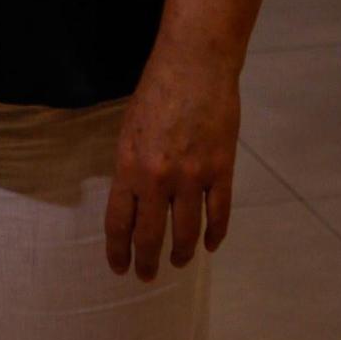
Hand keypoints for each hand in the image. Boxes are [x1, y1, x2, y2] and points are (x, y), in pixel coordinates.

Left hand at [103, 41, 239, 279]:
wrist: (195, 64)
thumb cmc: (156, 90)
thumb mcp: (129, 129)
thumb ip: (130, 167)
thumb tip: (134, 201)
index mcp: (129, 166)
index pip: (119, 223)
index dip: (118, 251)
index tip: (119, 267)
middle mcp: (158, 178)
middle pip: (151, 236)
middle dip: (147, 262)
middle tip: (146, 276)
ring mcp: (193, 177)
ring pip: (186, 233)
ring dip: (181, 254)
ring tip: (178, 262)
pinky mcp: (222, 170)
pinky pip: (219, 215)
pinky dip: (214, 235)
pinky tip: (210, 245)